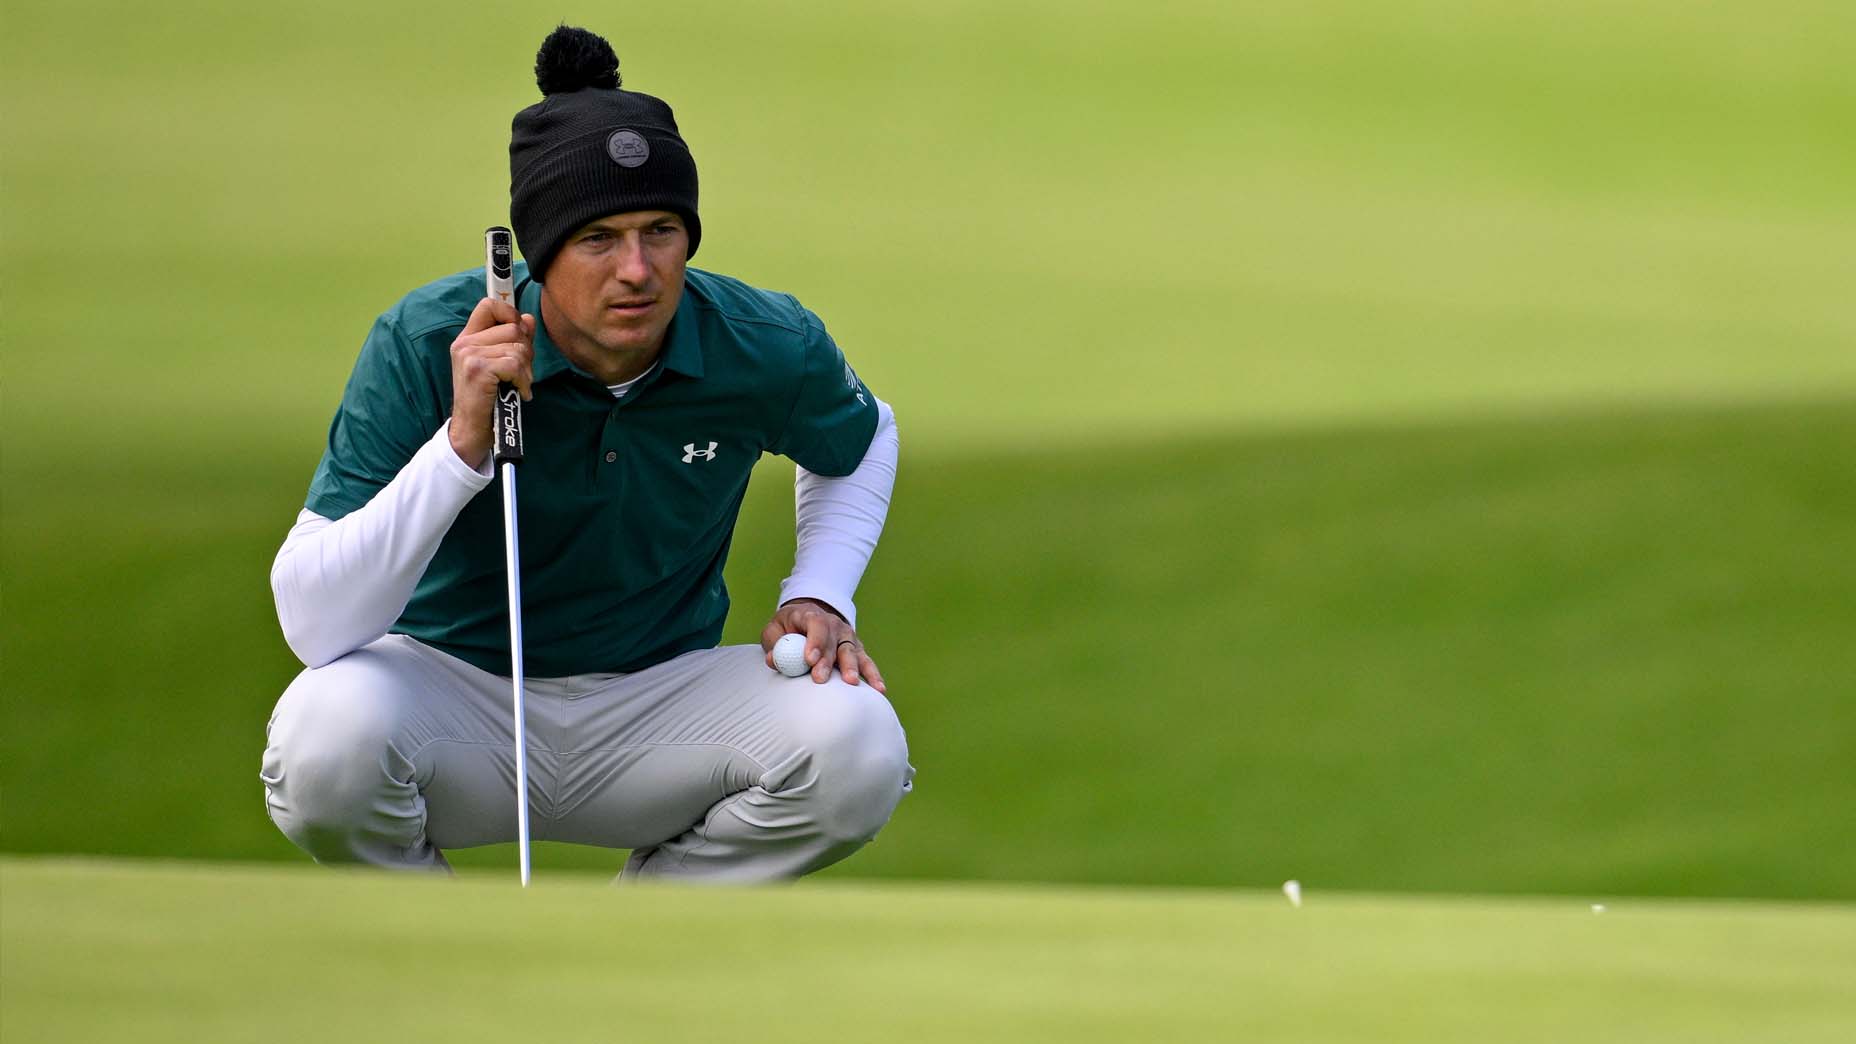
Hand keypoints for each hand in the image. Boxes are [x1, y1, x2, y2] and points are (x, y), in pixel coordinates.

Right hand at [448, 297, 534, 468]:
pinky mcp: (478, 370)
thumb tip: (528, 318)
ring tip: (519, 384)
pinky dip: (523, 381)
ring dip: (526, 369)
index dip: (510, 313)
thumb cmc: (488, 398)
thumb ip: (512, 340)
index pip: (489, 304)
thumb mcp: (499, 364)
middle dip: (526, 350)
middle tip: (522, 372)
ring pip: (517, 347)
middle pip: (513, 327)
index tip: (519, 333)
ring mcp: (469, 355)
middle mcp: (465, 343)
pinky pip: (515, 364)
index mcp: (467, 338)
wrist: (472, 429)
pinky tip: (519, 393)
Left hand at [761, 598, 885, 691]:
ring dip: (851, 667)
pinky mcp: (856, 650)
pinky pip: (866, 662)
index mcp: (811, 615)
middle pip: (833, 642)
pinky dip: (873, 675)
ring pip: (851, 652)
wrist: (807, 619)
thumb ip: (774, 645)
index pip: (816, 625)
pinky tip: (879, 688)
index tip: (809, 659)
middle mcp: (833, 624)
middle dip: (827, 661)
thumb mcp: (774, 631)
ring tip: (851, 682)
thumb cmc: (787, 629)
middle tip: (820, 679)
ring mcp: (847, 636)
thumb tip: (774, 660)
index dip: (814, 641)